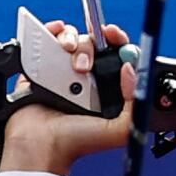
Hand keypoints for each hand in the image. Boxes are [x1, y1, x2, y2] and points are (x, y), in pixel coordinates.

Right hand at [0, 21, 133, 175]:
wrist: (42, 145)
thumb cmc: (77, 143)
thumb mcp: (119, 129)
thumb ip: (135, 102)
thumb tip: (131, 70)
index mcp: (106, 87)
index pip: (118, 54)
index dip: (117, 40)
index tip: (113, 35)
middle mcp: (86, 77)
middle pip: (94, 43)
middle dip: (92, 46)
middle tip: (84, 66)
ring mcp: (63, 71)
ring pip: (72, 38)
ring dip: (72, 40)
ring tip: (67, 60)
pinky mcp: (41, 67)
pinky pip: (47, 39)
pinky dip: (51, 30)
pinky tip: (54, 36)